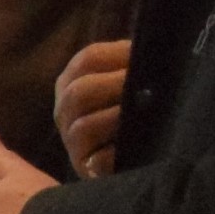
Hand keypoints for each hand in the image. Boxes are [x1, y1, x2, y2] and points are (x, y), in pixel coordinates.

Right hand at [56, 37, 134, 178]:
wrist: (134, 157)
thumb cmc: (135, 111)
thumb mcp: (128, 81)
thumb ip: (132, 63)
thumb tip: (149, 46)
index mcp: (73, 81)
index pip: (88, 59)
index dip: (119, 55)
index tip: (147, 56)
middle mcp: (64, 109)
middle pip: (79, 91)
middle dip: (116, 86)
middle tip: (147, 85)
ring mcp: (71, 140)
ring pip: (83, 126)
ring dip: (116, 118)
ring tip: (143, 114)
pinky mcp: (85, 167)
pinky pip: (96, 160)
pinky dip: (114, 154)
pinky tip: (135, 145)